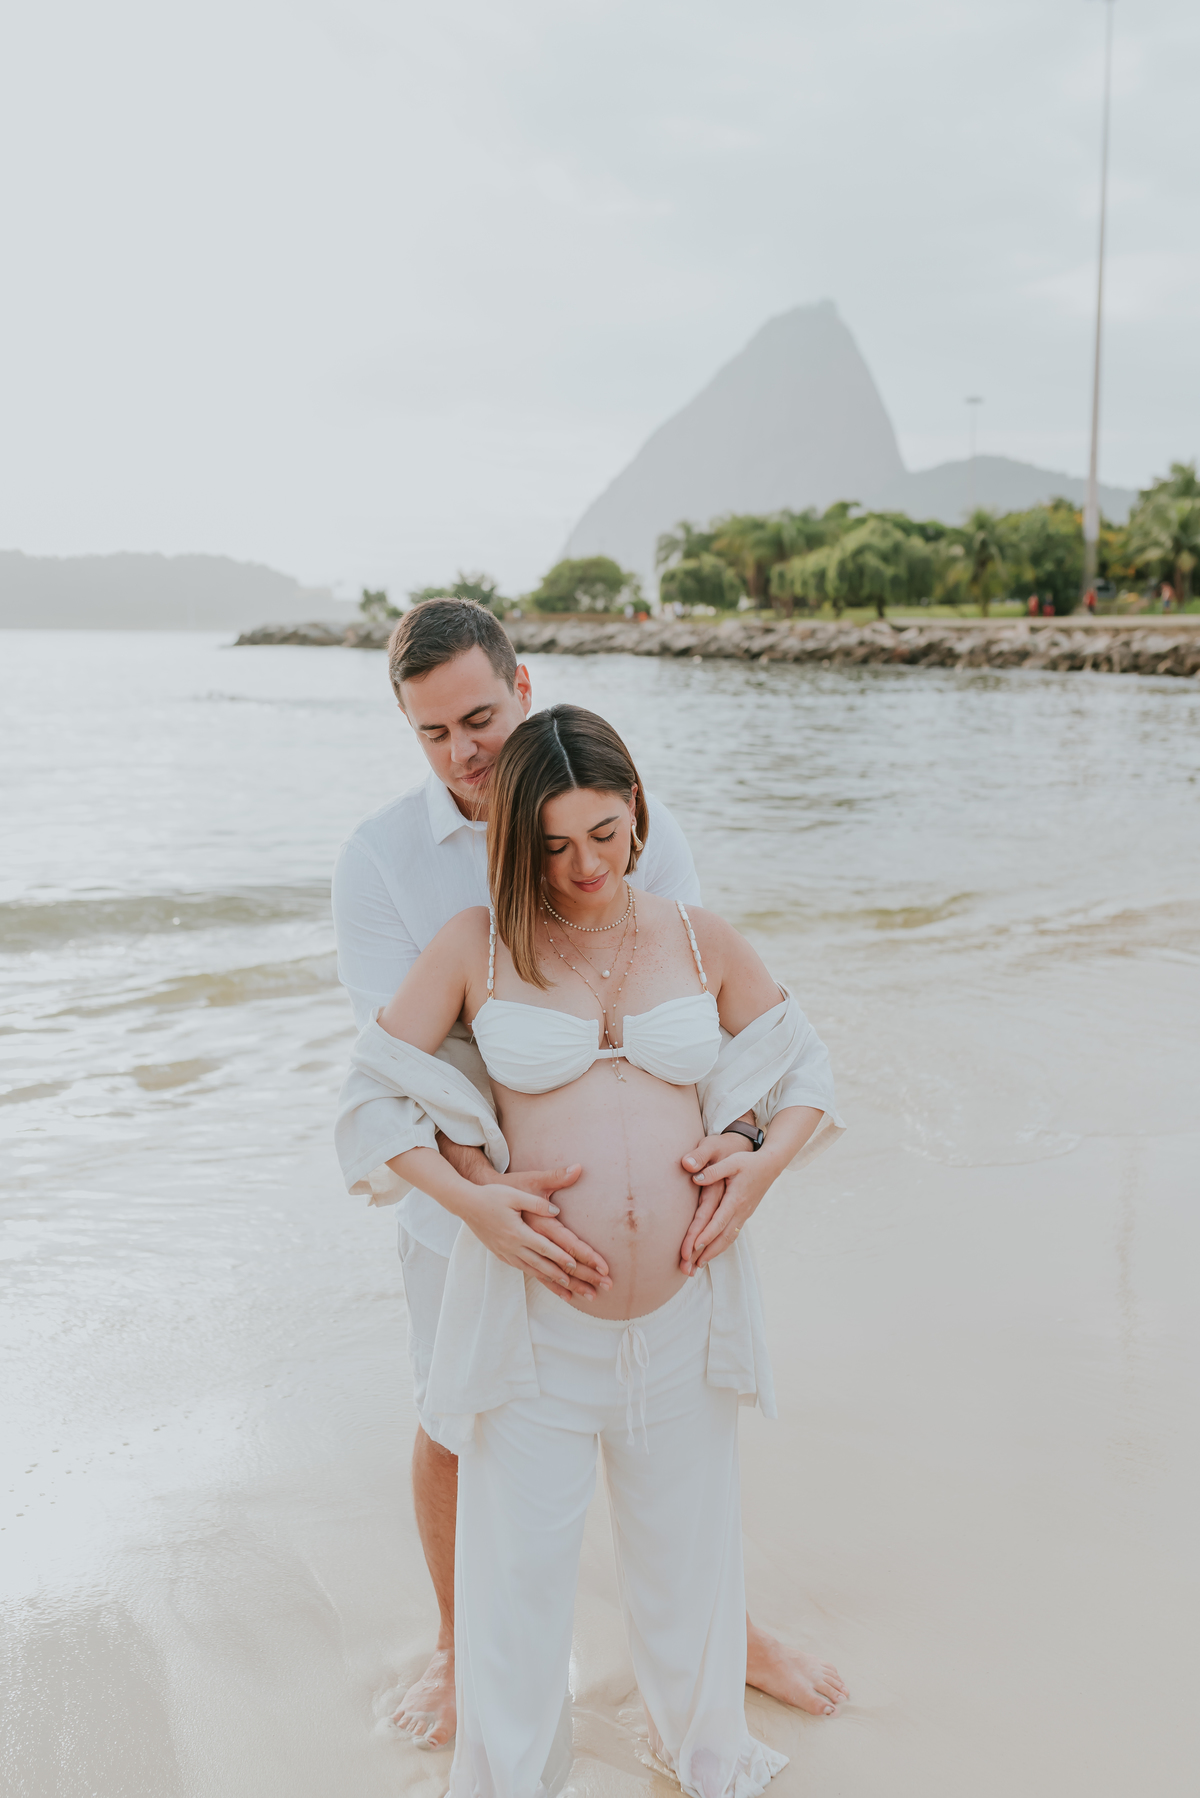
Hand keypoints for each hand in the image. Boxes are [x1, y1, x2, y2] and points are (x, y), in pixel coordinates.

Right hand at [454, 1180, 583, 1288]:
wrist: (466, 1204)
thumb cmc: (492, 1196)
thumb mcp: (515, 1195)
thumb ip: (537, 1203)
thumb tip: (556, 1211)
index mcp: (517, 1231)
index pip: (543, 1247)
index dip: (560, 1257)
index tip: (574, 1265)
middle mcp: (511, 1246)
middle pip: (540, 1264)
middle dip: (559, 1275)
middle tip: (576, 1284)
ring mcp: (504, 1251)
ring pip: (530, 1269)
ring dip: (549, 1279)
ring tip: (565, 1287)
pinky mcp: (499, 1253)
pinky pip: (519, 1267)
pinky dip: (533, 1274)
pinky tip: (541, 1277)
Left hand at [680, 1134, 773, 1268]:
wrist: (771, 1164)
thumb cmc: (749, 1161)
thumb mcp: (731, 1162)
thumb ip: (713, 1170)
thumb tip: (696, 1178)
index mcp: (736, 1199)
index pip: (719, 1221)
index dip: (706, 1235)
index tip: (694, 1247)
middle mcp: (741, 1211)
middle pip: (723, 1237)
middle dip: (707, 1252)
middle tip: (691, 1266)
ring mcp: (744, 1215)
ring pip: (728, 1239)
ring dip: (714, 1253)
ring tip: (698, 1265)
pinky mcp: (745, 1214)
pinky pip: (732, 1235)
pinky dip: (721, 1245)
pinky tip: (712, 1251)